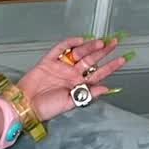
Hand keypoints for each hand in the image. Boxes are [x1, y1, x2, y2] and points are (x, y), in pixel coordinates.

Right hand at [13, 36, 130, 128]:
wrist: (26, 105)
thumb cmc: (47, 108)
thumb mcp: (71, 104)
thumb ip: (88, 95)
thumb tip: (106, 88)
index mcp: (78, 86)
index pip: (98, 74)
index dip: (110, 66)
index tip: (123, 59)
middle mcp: (71, 74)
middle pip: (91, 60)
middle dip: (103, 51)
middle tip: (114, 42)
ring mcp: (61, 67)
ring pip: (78, 53)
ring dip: (89, 47)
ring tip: (100, 42)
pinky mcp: (48, 61)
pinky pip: (60, 49)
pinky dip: (69, 43)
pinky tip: (79, 40)